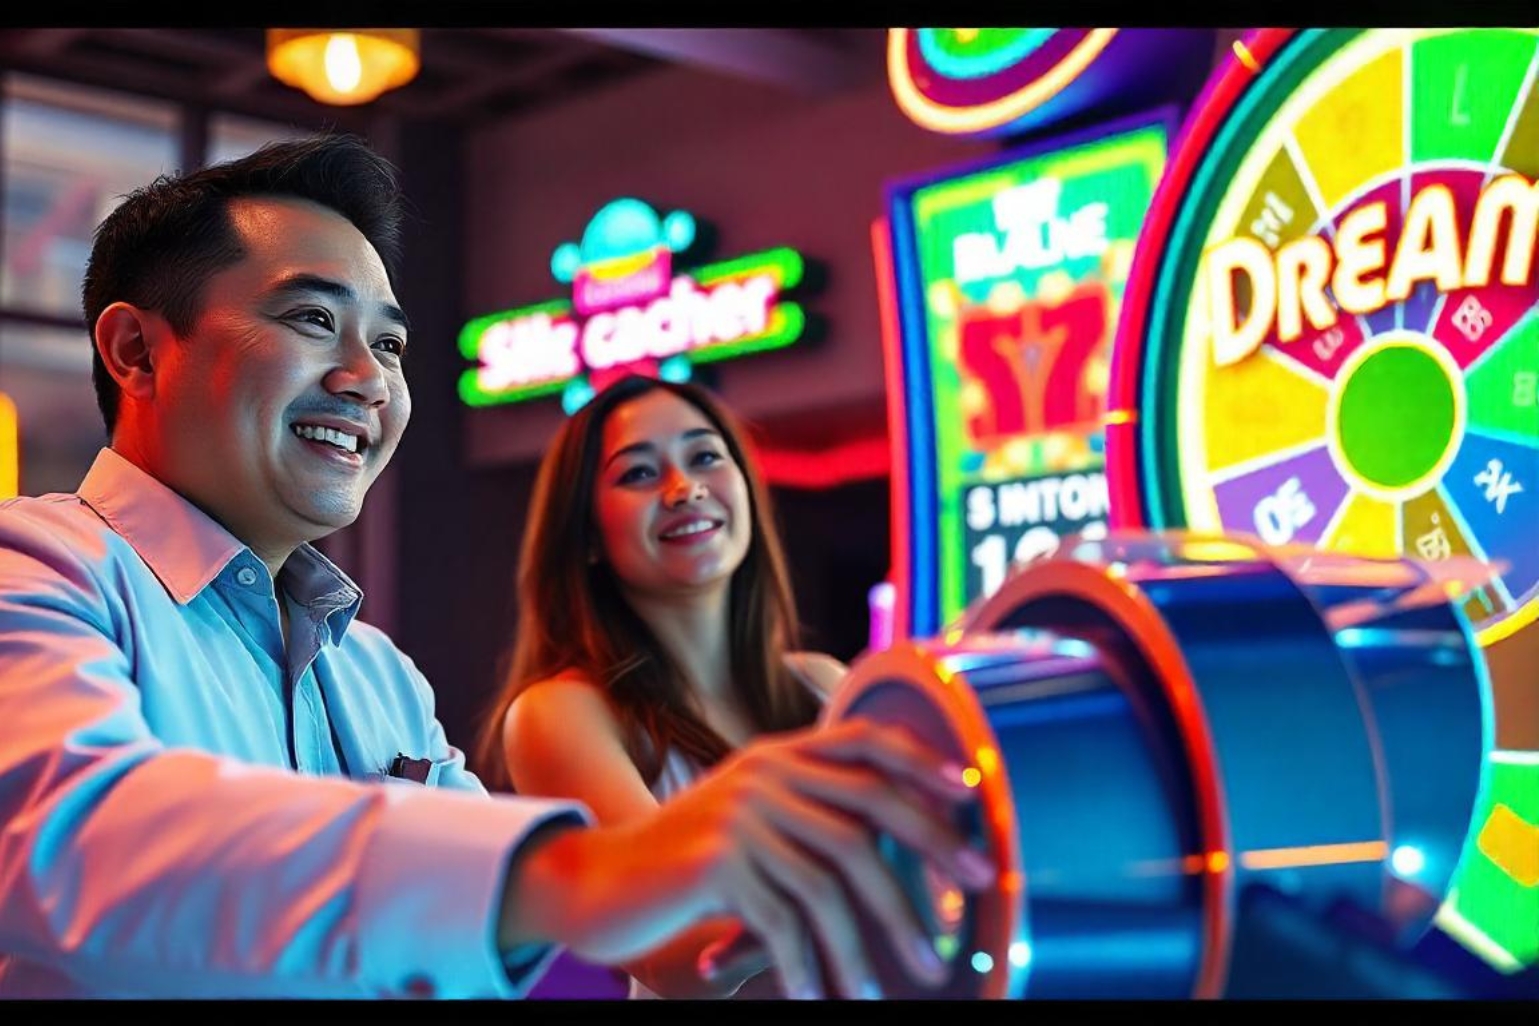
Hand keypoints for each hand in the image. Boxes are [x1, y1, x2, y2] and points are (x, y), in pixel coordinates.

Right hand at [499, 717, 994, 998]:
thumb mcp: (753, 816)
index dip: (922, 760)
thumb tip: (897, 837)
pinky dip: (811, 965)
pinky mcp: (716, 862)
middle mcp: (763, 774)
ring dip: (874, 940)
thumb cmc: (692, 861)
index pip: (864, 739)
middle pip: (868, 807)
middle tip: (979, 888)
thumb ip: (809, 808)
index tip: (974, 792)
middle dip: (932, 849)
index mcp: (779, 755)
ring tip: (901, 985)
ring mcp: (740, 815)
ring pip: (833, 880)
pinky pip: (785, 922)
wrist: (600, 881)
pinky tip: (824, 996)